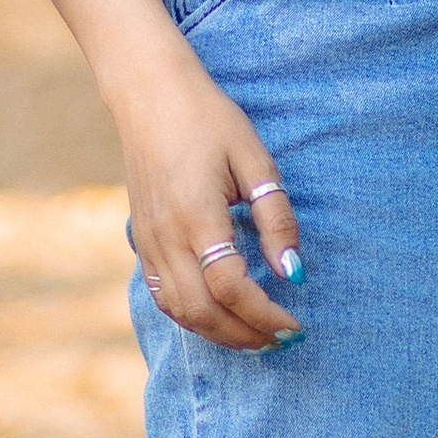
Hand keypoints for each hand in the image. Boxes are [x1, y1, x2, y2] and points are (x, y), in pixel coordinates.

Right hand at [122, 71, 305, 348]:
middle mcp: (167, 237)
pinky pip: (163, 295)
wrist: (149, 95)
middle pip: (204, 311)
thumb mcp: (255, 159)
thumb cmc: (209, 120)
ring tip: (255, 338)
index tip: (296, 326)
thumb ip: (275, 218)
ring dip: (219, 333)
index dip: (266, 315)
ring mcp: (148, 242)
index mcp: (198, 216)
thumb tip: (292, 272)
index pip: (232, 288)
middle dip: (245, 336)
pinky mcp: (141, 240)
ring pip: (180, 311)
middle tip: (281, 341)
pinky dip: (191, 317)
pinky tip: (219, 317)